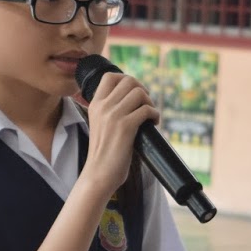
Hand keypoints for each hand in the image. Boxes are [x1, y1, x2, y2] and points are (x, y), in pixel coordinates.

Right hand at [80, 71, 159, 196]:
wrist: (98, 174)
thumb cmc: (103, 154)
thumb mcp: (100, 126)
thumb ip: (109, 112)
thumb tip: (131, 102)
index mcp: (95, 105)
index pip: (110, 76)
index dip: (126, 79)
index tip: (134, 92)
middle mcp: (103, 107)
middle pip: (128, 81)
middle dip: (142, 89)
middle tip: (145, 104)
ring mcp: (114, 116)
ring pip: (139, 93)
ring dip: (150, 102)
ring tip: (150, 115)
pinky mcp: (126, 127)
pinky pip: (146, 110)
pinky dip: (155, 115)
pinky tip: (154, 123)